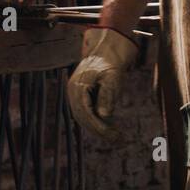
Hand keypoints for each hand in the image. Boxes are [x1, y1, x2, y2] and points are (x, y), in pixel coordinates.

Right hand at [66, 26, 138, 140]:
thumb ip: (108, 95)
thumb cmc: (111, 63)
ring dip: (97, 128)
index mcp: (78, 86)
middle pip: (82, 117)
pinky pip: (86, 113)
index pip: (85, 112)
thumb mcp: (113, 78)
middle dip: (99, 130)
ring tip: (115, 135)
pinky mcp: (80, 96)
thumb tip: (104, 115)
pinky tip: (110, 126)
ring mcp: (74, 94)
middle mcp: (72, 91)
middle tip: (117, 138)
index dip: (98, 126)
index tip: (112, 135)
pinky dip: (96, 121)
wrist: (106, 50)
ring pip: (83, 117)